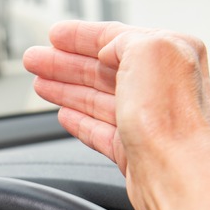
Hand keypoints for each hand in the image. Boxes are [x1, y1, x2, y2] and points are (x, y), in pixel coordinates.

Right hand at [22, 21, 209, 209]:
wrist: (175, 174)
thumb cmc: (170, 116)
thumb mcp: (146, 50)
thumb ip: (122, 40)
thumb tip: (107, 51)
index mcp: (170, 54)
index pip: (117, 38)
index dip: (81, 36)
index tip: (54, 35)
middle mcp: (161, 86)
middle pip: (101, 69)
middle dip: (64, 63)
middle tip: (35, 59)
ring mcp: (146, 119)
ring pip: (97, 99)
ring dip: (65, 89)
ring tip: (39, 84)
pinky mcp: (133, 150)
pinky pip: (100, 130)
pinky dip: (80, 121)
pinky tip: (63, 116)